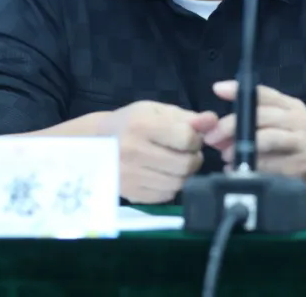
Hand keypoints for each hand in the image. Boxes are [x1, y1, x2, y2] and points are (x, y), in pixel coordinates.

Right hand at [99, 101, 218, 203]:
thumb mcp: (155, 111)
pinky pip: (166, 195)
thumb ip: (186, 117)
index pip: (186, 138)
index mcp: (142, 126)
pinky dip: (171, 186)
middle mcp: (135, 152)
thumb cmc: (129, 122)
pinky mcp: (131, 194)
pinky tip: (164, 174)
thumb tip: (213, 120)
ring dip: (185, 174)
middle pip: (185, 164)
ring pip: (178, 183)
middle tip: (186, 152)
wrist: (93, 143)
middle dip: (194, 158)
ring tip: (176, 163)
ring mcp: (131, 176)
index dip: (195, 138)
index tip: (189, 137)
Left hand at [203, 81, 305, 182]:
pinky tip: (238, 171)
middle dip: (233, 125)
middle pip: (263, 115)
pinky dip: (250, 167)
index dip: (240, 91)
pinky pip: (270, 165)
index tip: (217, 90)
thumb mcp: (271, 126)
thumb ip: (244, 120)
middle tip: (212, 137)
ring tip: (225, 156)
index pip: (265, 93)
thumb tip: (209, 124)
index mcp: (292, 106)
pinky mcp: (301, 167)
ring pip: (268, 139)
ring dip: (241, 148)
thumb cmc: (284, 145)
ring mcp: (305, 144)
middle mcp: (302, 121)